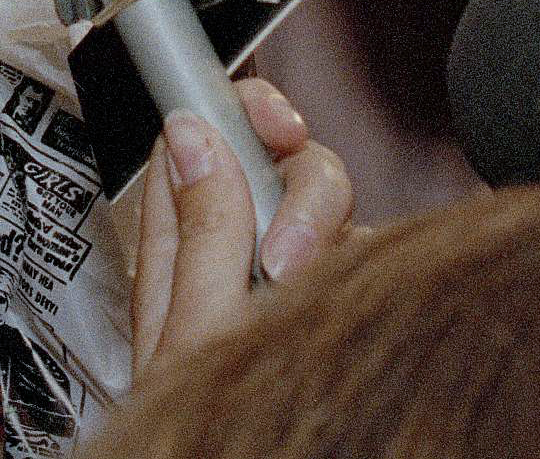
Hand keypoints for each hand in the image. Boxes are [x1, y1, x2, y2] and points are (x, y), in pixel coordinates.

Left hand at [127, 77, 353, 376]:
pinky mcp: (330, 302)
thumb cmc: (204, 435)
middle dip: (303, 195)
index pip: (202, 136)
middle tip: (290, 258)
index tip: (284, 129)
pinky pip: (362, 253)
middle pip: (279, 165)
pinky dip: (363, 266)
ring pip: (325, 207)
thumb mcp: (194, 335)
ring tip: (306, 301)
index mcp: (176, 250)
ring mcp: (284, 278)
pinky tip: (346, 304)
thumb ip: (201, 234)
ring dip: (330, 237)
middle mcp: (230, 255)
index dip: (244, 113)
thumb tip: (193, 134)